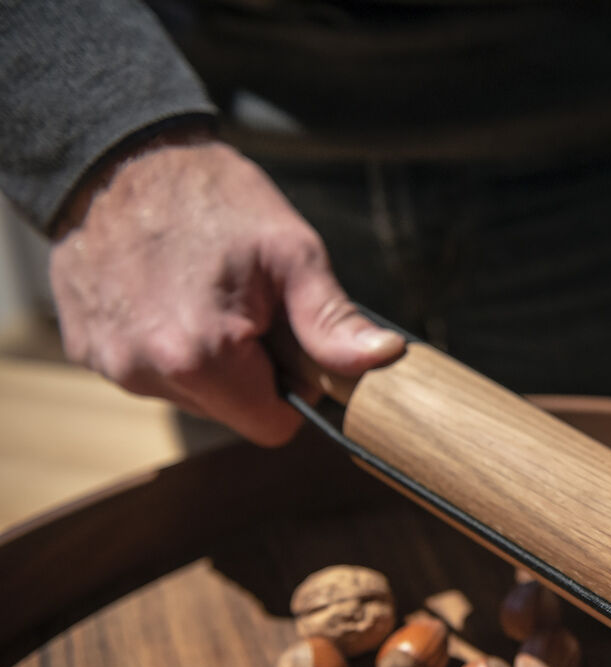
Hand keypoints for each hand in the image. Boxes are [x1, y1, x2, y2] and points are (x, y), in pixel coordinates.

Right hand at [49, 131, 405, 445]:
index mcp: (199, 357)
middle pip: (230, 410)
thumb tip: (384, 360)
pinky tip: (163, 292)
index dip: (292, 388)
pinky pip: (146, 370)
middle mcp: (144, 372)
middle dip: (250, 370)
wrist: (119, 154)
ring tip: (203, 291)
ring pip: (189, 394)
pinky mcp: (83, 348)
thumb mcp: (291, 252)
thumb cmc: (213, 197)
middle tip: (245, 304)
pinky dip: (164, 343)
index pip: (272, 427)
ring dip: (207, 357)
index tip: (286, 341)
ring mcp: (108, 364)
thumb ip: (333, 321)